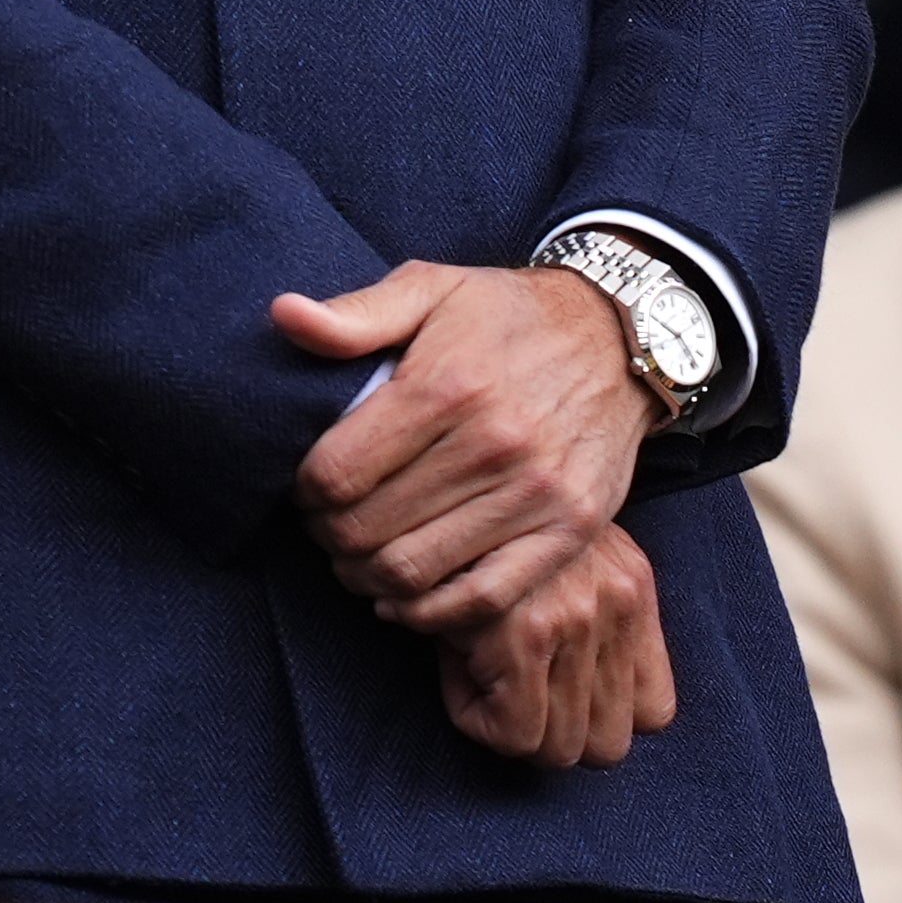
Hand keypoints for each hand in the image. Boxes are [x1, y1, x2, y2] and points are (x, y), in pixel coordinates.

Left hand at [275, 260, 652, 629]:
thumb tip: (283, 316)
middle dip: (328, 537)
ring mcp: (536, 493)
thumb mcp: (432, 289)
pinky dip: (430, 613)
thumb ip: (355, 315)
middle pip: (368, 529)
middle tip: (325, 527)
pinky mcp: (570, 530)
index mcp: (447, 383)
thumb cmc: (508, 315)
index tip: (306, 486)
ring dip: (366, 578)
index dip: (305, 490)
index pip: (338, 472)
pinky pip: (483, 601)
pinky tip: (404, 596)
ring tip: (357, 559)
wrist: (618, 338)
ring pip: (415, 572)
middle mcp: (493, 443)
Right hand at [437, 525, 675, 769]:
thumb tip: (571, 713)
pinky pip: (513, 732)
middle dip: (554, 732)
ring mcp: (576, 619)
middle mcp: (616, 604)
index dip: (600, 716)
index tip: (553, 691)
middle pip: (606, 744)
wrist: (451, 461)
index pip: (653, 713)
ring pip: (559, 748)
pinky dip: (478, 718)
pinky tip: (457, 671)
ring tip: (482, 677)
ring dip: (514, 726)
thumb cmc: (496, 513)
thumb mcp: (560, 548)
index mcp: (634, 588)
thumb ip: (586, 614)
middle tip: (511, 692)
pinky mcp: (525, 631)